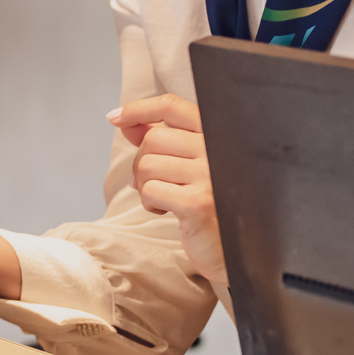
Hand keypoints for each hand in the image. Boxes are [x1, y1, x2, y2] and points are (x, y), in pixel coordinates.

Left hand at [110, 94, 224, 285]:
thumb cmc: (209, 203)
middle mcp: (219, 150)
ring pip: (147, 165)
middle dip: (141, 162)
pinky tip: (169, 211)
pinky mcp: (199, 203)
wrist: (237, 249)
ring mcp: (211, 176)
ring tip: (166, 198)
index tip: (116, 118)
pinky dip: (149, 202)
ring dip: (145, 186)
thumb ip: (159, 140)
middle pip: (153, 139)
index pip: (173, 106)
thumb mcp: (186, 164)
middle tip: (154, 183)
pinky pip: (149, 190)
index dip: (139, 108)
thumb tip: (123, 120)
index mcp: (218, 135)